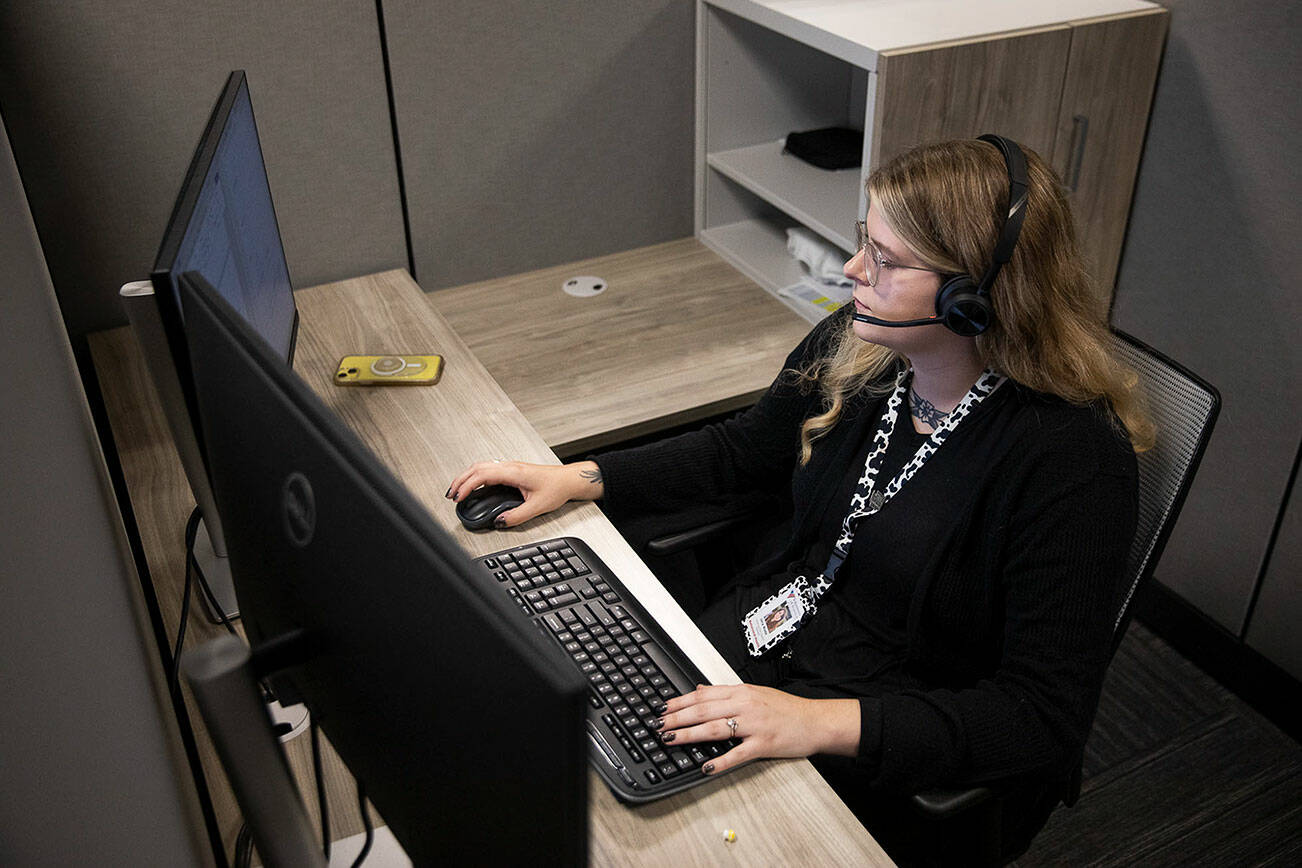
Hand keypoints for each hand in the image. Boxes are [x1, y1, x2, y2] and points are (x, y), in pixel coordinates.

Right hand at [445, 460, 603, 527]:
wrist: (569, 480)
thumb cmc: (557, 487)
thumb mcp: (537, 507)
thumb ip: (516, 516)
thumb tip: (499, 521)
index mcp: (513, 472)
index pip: (482, 475)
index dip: (467, 486)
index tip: (458, 497)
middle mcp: (510, 466)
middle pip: (477, 468)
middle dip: (460, 480)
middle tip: (450, 495)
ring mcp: (511, 467)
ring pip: (481, 467)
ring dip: (467, 477)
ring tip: (457, 490)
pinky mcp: (513, 470)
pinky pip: (488, 469)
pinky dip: (476, 477)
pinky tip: (473, 486)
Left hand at [655, 683, 859, 774]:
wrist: (816, 721)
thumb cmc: (786, 709)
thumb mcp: (755, 692)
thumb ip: (727, 692)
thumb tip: (701, 689)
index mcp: (742, 692)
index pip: (703, 694)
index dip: (680, 701)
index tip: (663, 708)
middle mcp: (745, 705)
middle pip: (704, 710)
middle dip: (677, 717)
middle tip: (659, 725)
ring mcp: (754, 725)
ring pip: (715, 728)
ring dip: (690, 734)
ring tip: (672, 739)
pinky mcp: (763, 744)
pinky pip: (738, 753)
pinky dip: (720, 760)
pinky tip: (706, 766)